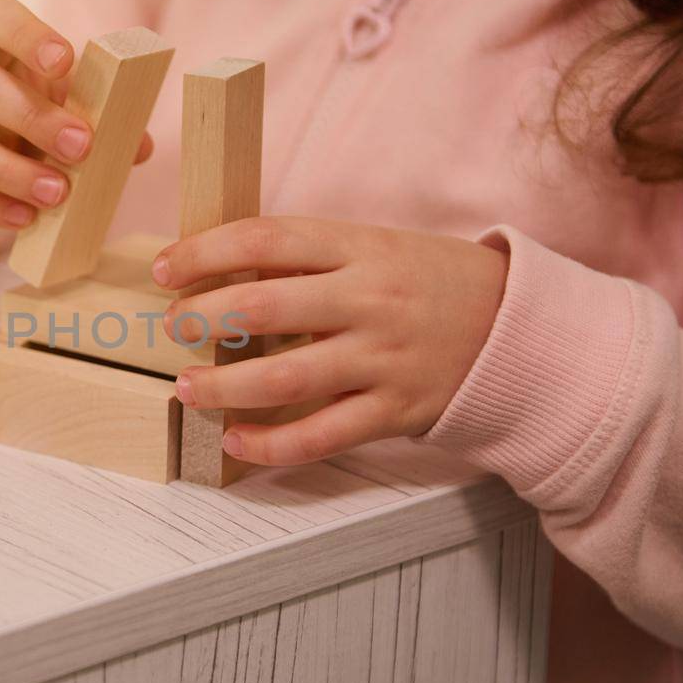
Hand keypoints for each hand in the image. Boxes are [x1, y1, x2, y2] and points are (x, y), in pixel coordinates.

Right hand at [0, 0, 151, 227]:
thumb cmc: (10, 84)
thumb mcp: (45, 80)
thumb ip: (88, 102)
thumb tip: (138, 147)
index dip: (26, 36)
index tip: (65, 61)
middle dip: (27, 116)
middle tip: (82, 147)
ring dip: (3, 171)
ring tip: (55, 194)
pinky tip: (21, 218)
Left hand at [153, 216, 508, 466]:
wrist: (516, 327)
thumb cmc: (428, 281)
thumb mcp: (375, 245)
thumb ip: (308, 256)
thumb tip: (220, 265)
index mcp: (360, 247)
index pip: (267, 238)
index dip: (206, 251)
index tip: (166, 267)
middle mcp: (369, 300)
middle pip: (266, 305)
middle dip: (203, 316)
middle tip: (171, 325)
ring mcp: (382, 358)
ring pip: (286, 377)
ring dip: (224, 386)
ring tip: (187, 388)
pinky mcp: (394, 410)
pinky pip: (321, 435)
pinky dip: (271, 444)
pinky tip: (235, 440)